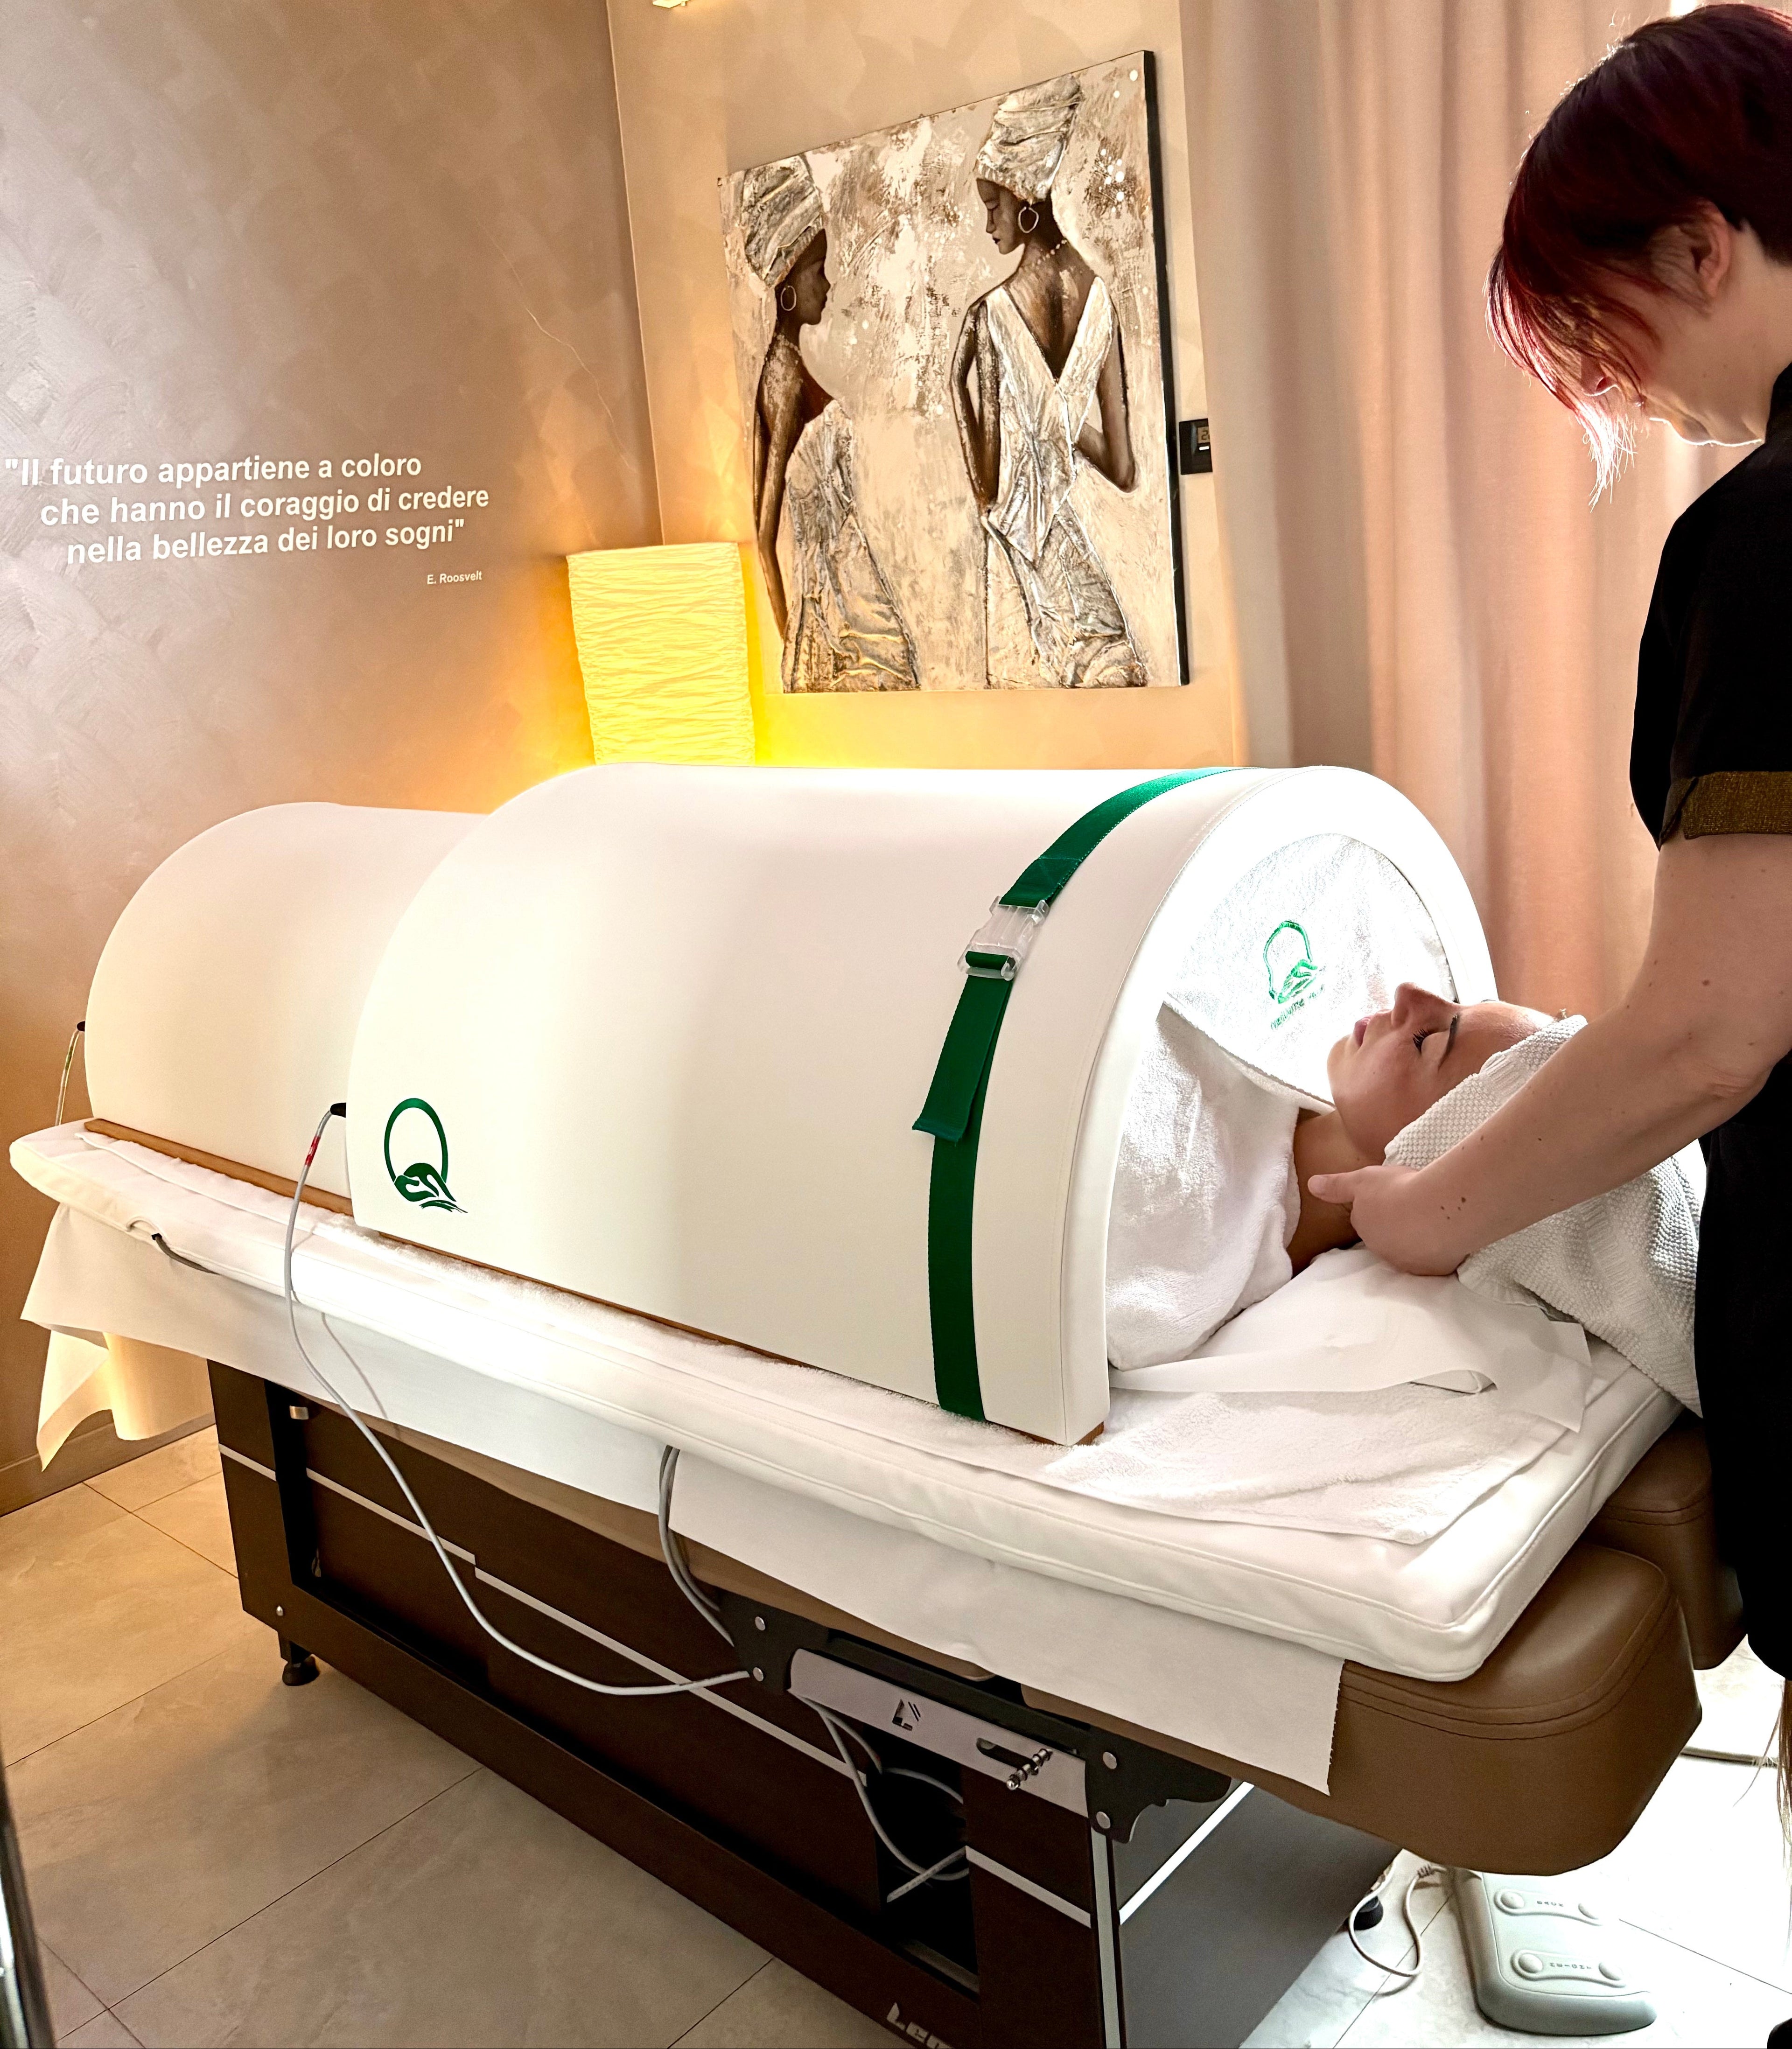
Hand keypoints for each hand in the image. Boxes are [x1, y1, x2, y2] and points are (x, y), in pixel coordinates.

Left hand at [1305, 1163, 1465, 1275]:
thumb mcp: (1362, 1179)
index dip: (1379, 1206)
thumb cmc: (1398, 1189)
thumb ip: (1337, 1185)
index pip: (1366, 1219)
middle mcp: (1381, 1250)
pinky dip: (1437, 1251)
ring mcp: (1406, 1263)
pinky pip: (1433, 1261)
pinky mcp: (1432, 1270)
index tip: (1393, 1197)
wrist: (1437, 1209)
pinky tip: (1446, 1237)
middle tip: (1415, 1208)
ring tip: (1433, 1220)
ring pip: (1409, 1250)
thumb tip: (1311, 1185)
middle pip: (1386, 1237)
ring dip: (1416, 1239)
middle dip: (1396, 1226)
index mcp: (1364, 1227)